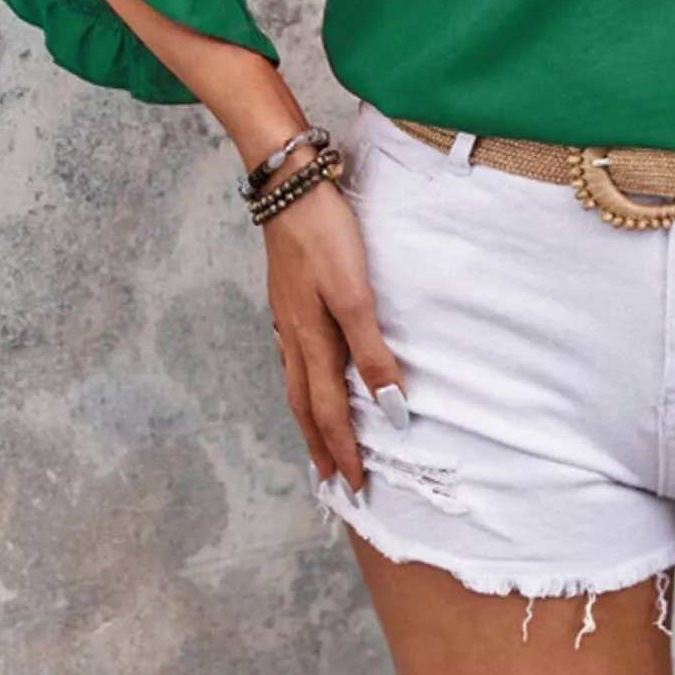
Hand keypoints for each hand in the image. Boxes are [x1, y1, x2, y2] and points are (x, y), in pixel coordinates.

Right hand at [263, 170, 406, 498]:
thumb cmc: (325, 237)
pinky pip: (294, 357)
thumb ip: (371, 352)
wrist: (288, 188)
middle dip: (319, 446)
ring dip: (308, 418)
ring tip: (317, 441)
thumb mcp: (355, 295)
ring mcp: (287, 318)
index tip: (354, 486)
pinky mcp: (288, 299)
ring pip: (296, 383)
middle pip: (305, 406)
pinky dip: (302, 382)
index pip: (328, 411)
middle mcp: (294, 337)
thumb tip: (388, 407)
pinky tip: (307, 375)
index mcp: (312, 341)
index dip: (342, 450)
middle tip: (330, 483)